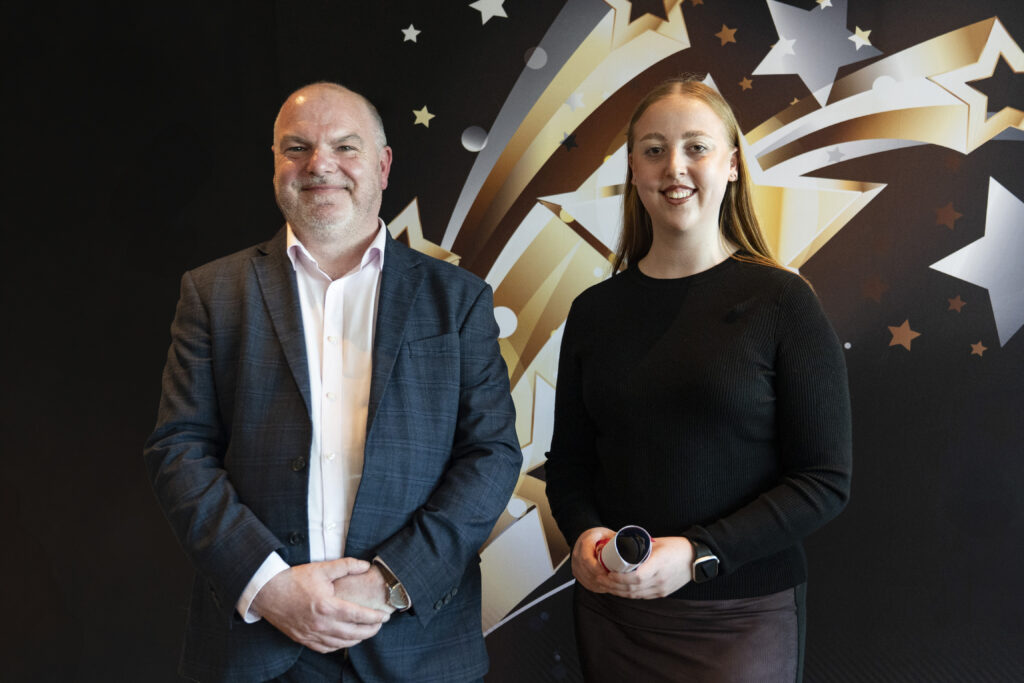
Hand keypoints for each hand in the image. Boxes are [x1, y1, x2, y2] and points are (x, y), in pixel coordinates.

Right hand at [252, 558, 390, 652]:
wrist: (268, 592)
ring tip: (366, 632)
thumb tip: (366, 565)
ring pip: (341, 643)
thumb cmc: (294, 580)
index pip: (358, 616)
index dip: (374, 618)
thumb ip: (346, 566)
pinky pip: (326, 648)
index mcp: (327, 606)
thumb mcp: (322, 569)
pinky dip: (339, 646)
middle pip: (353, 633)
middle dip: (370, 630)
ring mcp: (311, 634)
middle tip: (380, 625)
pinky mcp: (303, 639)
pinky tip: (345, 640)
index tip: (384, 616)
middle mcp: (321, 624)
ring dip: (357, 639)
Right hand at [570, 527, 616, 593]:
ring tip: (613, 585)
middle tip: (615, 580)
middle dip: (602, 579)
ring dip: (600, 584)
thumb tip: (632, 544)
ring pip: (587, 580)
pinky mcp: (577, 573)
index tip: (608, 572)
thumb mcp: (605, 532)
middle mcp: (577, 555)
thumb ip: (616, 538)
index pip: (586, 559)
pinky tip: (605, 587)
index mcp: (584, 544)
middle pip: (587, 572)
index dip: (597, 568)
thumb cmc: (596, 536)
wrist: (584, 538)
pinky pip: (586, 583)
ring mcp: (576, 566)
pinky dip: (597, 587)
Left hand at [600, 536, 694, 599]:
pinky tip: (619, 590)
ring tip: (606, 584)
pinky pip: (642, 596)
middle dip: (613, 585)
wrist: (696, 558)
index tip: (607, 573)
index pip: (636, 577)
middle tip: (600, 578)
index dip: (619, 578)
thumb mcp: (658, 543)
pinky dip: (629, 594)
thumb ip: (641, 548)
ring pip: (635, 594)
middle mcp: (660, 579)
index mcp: (658, 564)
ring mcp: (661, 588)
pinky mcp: (662, 593)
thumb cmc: (676, 547)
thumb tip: (621, 547)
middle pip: (632, 588)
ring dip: (618, 591)